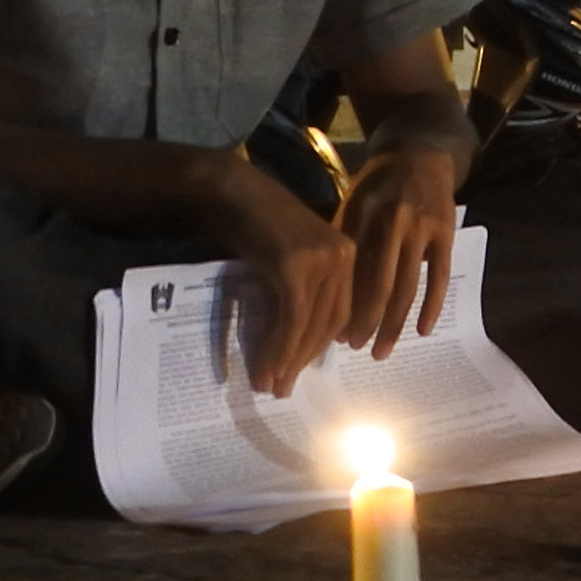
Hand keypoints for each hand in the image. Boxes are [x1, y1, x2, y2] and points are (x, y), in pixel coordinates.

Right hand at [203, 156, 358, 399]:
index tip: (301, 371)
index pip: (340, 312)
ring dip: (288, 359)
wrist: (232, 193)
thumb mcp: (288, 260)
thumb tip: (296, 338)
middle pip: (329, 322)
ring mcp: (322, 261)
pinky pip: (293, 318)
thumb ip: (301, 291)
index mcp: (347, 255)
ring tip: (270, 384)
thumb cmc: (256, 224)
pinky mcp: (296, 267)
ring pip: (311, 324)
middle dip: (304, 359)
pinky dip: (279, 346)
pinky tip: (266, 365)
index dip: (320, 346)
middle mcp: (342, 257)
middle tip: (282, 387)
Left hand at [336, 145, 460, 358]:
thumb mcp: (351, 203)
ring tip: (383, 350)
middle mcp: (393, 222)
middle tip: (355, 349)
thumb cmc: (377, 184)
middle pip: (378, 285)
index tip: (329, 332)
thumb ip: (342, 240)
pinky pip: (439, 278)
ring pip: (408, 288)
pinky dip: (431, 307)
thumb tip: (326, 291)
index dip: (340, 304)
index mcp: (362, 215)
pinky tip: (423, 331)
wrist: (420, 153)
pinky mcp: (446, 234)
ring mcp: (423, 228)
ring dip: (394, 324)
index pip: (349, 271)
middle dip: (365, 323)